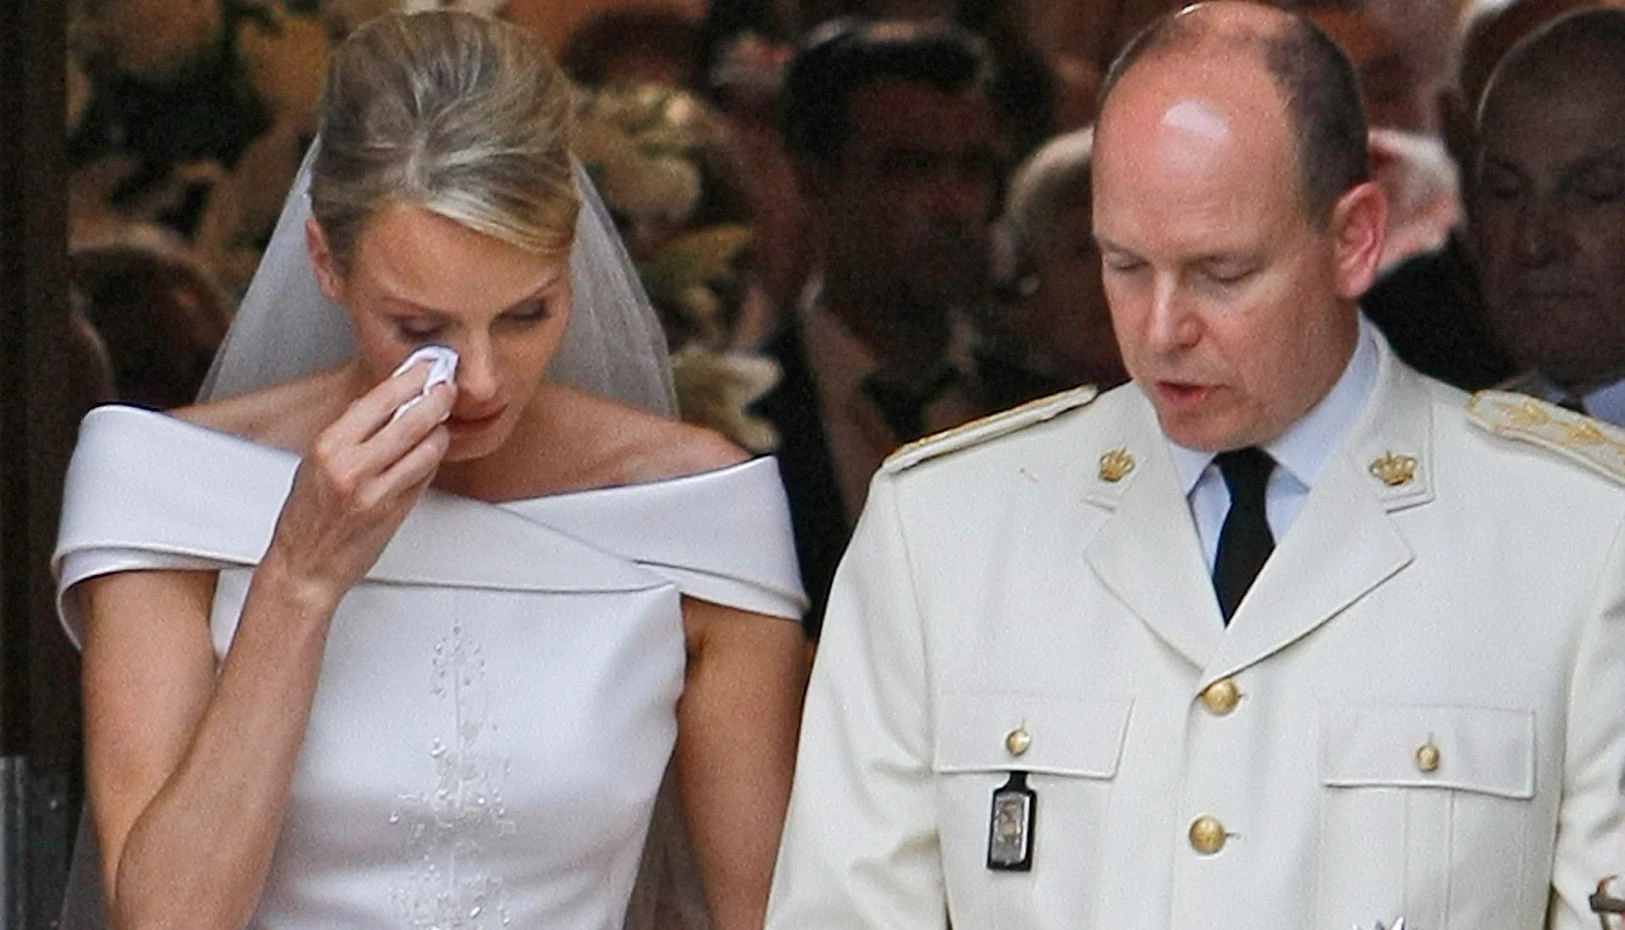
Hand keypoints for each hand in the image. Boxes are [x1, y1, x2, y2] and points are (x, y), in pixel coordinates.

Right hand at [264, 361, 454, 607]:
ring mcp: (377, 490)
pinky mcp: (394, 511)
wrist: (305, 567)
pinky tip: (431, 449)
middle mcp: (352, 466)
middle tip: (447, 386)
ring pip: (426, 447)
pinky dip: (432, 458)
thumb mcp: (314, 463)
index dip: (409, 378)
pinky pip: (425, 474)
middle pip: (411, 419)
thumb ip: (349, 433)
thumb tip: (381, 402)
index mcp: (329, 446)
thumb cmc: (306, 518)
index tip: (425, 366)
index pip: (379, 399)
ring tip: (440, 421)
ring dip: (440, 430)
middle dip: (436, 397)